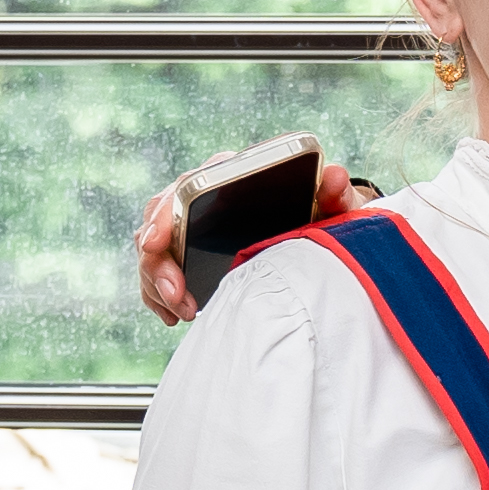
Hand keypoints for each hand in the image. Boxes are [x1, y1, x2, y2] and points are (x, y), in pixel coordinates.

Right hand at [139, 150, 376, 325]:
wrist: (316, 228)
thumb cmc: (319, 213)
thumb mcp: (331, 206)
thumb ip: (333, 192)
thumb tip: (335, 177)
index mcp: (229, 173)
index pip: (188, 186)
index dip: (167, 214)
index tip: (155, 242)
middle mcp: (201, 193)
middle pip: (160, 218)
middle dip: (157, 260)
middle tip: (175, 294)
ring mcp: (189, 223)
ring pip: (152, 247)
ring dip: (157, 281)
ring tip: (182, 311)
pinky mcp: (185, 251)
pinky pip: (156, 270)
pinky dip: (157, 295)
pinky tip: (173, 316)